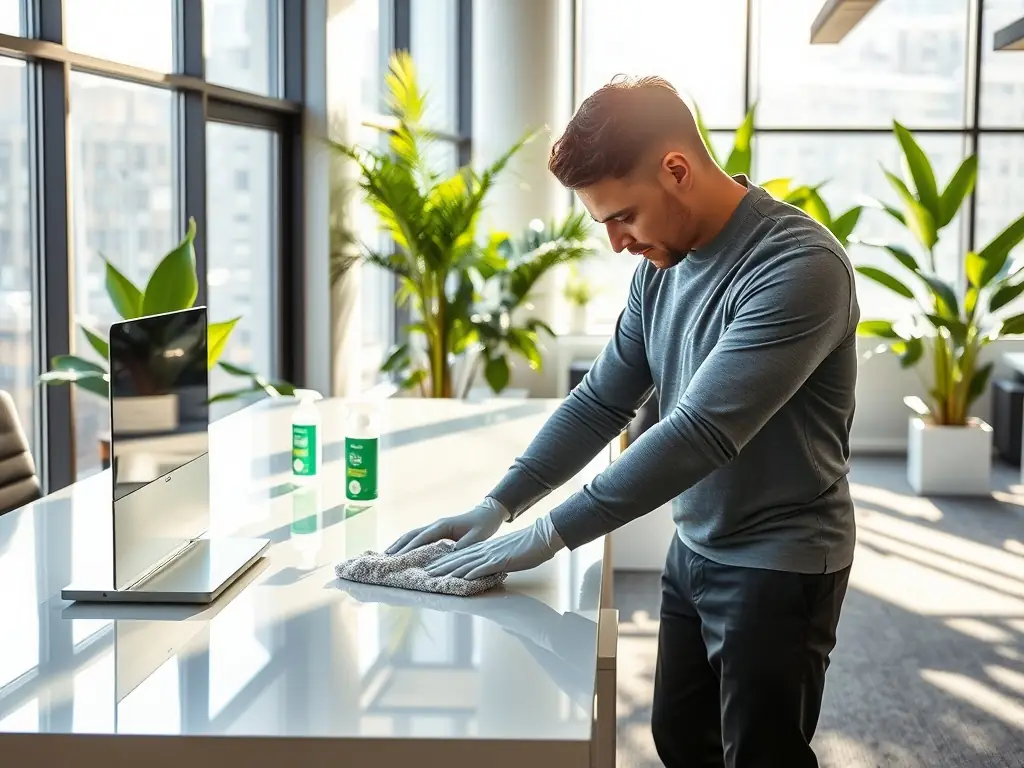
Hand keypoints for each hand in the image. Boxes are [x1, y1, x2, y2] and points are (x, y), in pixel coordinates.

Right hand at [385, 497, 507, 554]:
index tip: (397, 557)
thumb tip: (448, 557)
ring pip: (413, 535)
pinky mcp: (437, 531)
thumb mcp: (476, 538)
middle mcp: (435, 525)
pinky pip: (419, 538)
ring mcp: (435, 527)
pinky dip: (408, 544)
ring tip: (387, 555)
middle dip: (398, 545)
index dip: (409, 548)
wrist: (487, 514)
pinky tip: (403, 552)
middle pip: (412, 534)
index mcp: (442, 526)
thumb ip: (462, 547)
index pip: (422, 538)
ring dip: (400, 544)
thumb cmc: (483, 526)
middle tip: (384, 557)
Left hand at [425, 515, 564, 580]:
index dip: (444, 562)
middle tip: (424, 574)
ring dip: (448, 571)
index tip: (431, 568)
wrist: (542, 537)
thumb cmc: (528, 547)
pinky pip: (482, 568)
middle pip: (457, 559)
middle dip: (439, 567)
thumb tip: (490, 572)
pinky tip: (460, 578)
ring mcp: (492, 555)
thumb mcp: (508, 555)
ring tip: (434, 577)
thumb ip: (496, 564)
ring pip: (465, 564)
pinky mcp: (501, 560)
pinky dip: (470, 573)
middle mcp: (485, 551)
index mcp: (485, 549)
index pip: (460, 556)